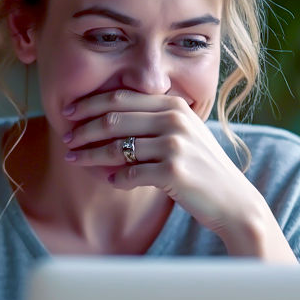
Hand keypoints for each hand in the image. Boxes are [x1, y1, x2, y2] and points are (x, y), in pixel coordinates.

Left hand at [62, 90, 282, 254]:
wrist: (233, 201)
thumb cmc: (203, 169)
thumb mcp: (185, 133)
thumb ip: (155, 119)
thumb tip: (108, 115)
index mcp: (173, 105)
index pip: (121, 98)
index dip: (89, 104)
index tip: (69, 113)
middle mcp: (174, 120)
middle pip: (113, 119)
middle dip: (83, 129)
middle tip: (66, 138)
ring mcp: (174, 145)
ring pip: (116, 148)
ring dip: (90, 155)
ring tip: (74, 159)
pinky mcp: (173, 172)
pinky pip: (129, 174)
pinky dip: (116, 179)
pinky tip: (111, 181)